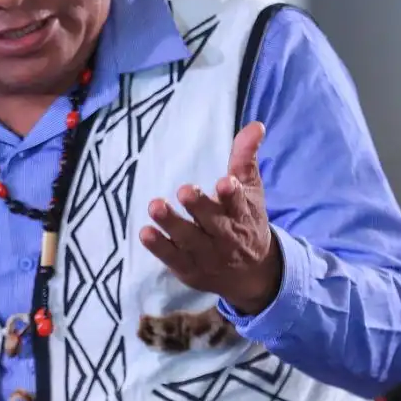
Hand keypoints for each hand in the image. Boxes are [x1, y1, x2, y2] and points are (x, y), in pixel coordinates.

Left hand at [140, 122, 281, 314]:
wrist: (251, 275)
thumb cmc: (246, 221)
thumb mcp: (251, 190)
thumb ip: (246, 157)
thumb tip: (255, 125)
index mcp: (241, 214)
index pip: (238, 203)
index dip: (231, 193)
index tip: (225, 182)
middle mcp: (225, 236)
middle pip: (212, 222)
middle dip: (199, 207)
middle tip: (184, 190)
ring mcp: (206, 254)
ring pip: (189, 239)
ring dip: (172, 223)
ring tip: (155, 206)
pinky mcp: (189, 268)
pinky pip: (172, 257)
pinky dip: (159, 247)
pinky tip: (146, 233)